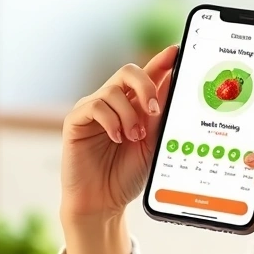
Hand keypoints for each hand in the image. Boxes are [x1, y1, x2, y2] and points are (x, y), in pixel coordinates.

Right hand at [59, 46, 176, 253]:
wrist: (103, 202)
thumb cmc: (128, 174)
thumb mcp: (153, 144)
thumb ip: (161, 115)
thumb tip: (176, 83)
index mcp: (136, 106)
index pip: (150, 75)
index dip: (162, 60)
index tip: (177, 51)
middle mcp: (115, 103)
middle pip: (128, 71)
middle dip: (145, 84)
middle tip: (154, 109)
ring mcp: (94, 110)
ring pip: (112, 90)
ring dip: (128, 114)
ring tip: (133, 138)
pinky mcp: (76, 121)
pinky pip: (94, 105)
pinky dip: (110, 120)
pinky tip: (117, 137)